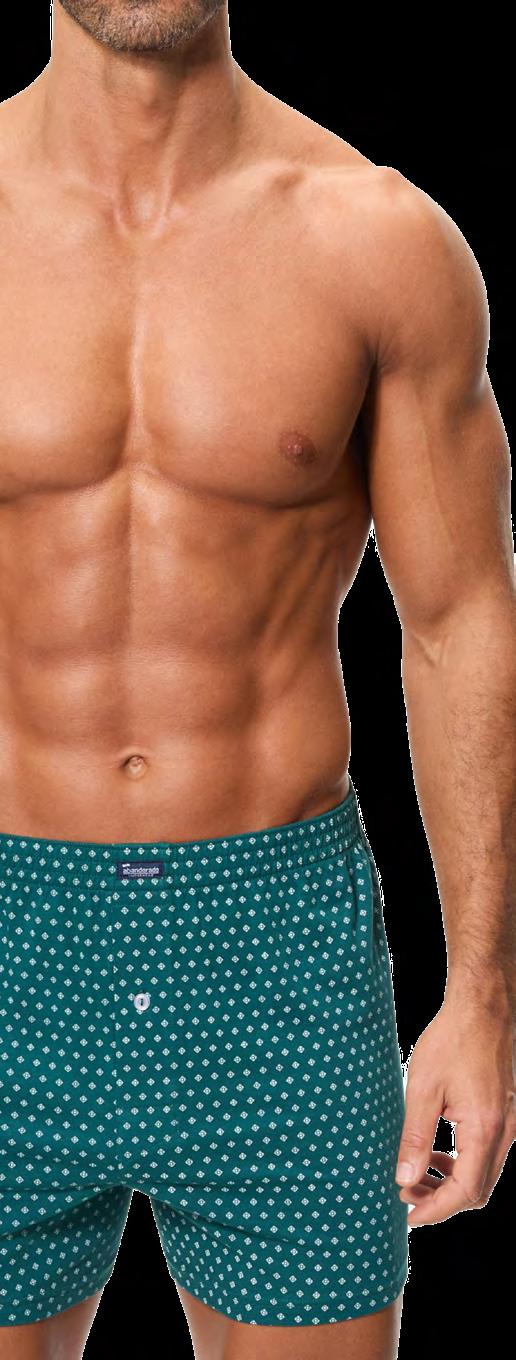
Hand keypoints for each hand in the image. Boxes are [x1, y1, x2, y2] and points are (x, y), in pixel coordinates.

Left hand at [395, 993, 515, 1225]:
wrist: (483, 1008)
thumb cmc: (452, 1040)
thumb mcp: (423, 1089)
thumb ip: (415, 1138)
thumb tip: (405, 1180)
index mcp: (484, 1130)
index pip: (464, 1192)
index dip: (435, 1210)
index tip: (407, 1214)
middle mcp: (504, 1133)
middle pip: (478, 1190)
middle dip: (442, 1200)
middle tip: (407, 1194)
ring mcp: (508, 1124)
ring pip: (484, 1174)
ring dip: (452, 1183)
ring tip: (417, 1175)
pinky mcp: (505, 1114)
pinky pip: (487, 1154)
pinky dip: (462, 1164)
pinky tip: (438, 1153)